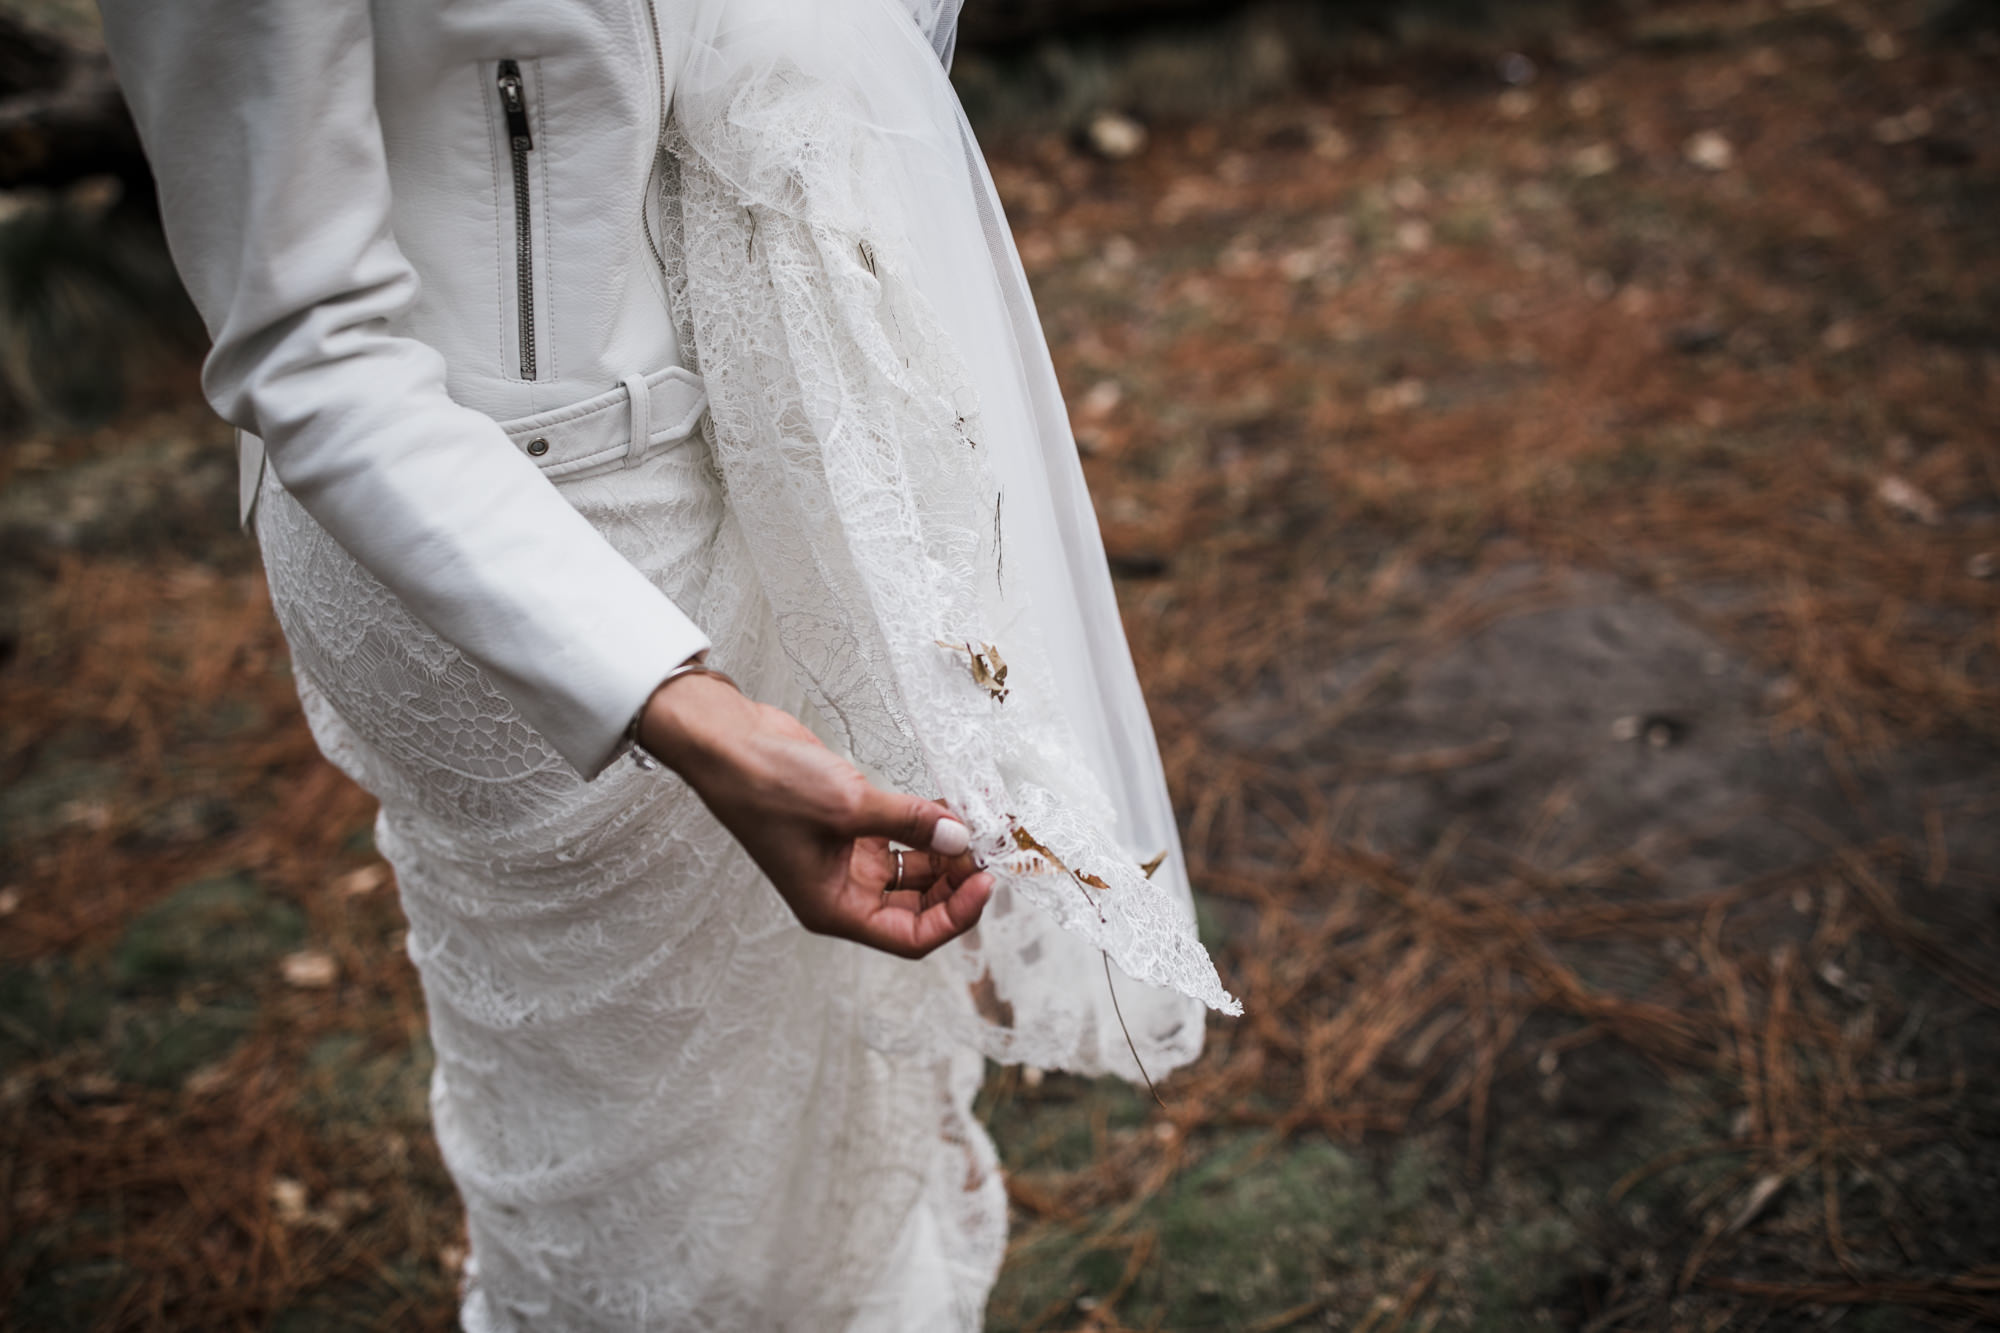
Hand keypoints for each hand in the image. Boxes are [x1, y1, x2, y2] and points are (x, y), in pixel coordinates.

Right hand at [637, 672, 990, 958]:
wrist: (729, 742)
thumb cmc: (767, 786)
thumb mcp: (849, 805)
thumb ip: (910, 822)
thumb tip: (960, 836)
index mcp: (834, 908)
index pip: (912, 936)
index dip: (955, 915)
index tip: (985, 880)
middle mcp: (843, 891)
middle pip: (919, 905)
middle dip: (955, 879)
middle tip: (986, 845)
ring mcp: (847, 858)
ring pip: (915, 869)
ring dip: (946, 848)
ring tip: (975, 820)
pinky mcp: (852, 826)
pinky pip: (903, 836)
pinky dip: (928, 823)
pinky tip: (950, 804)